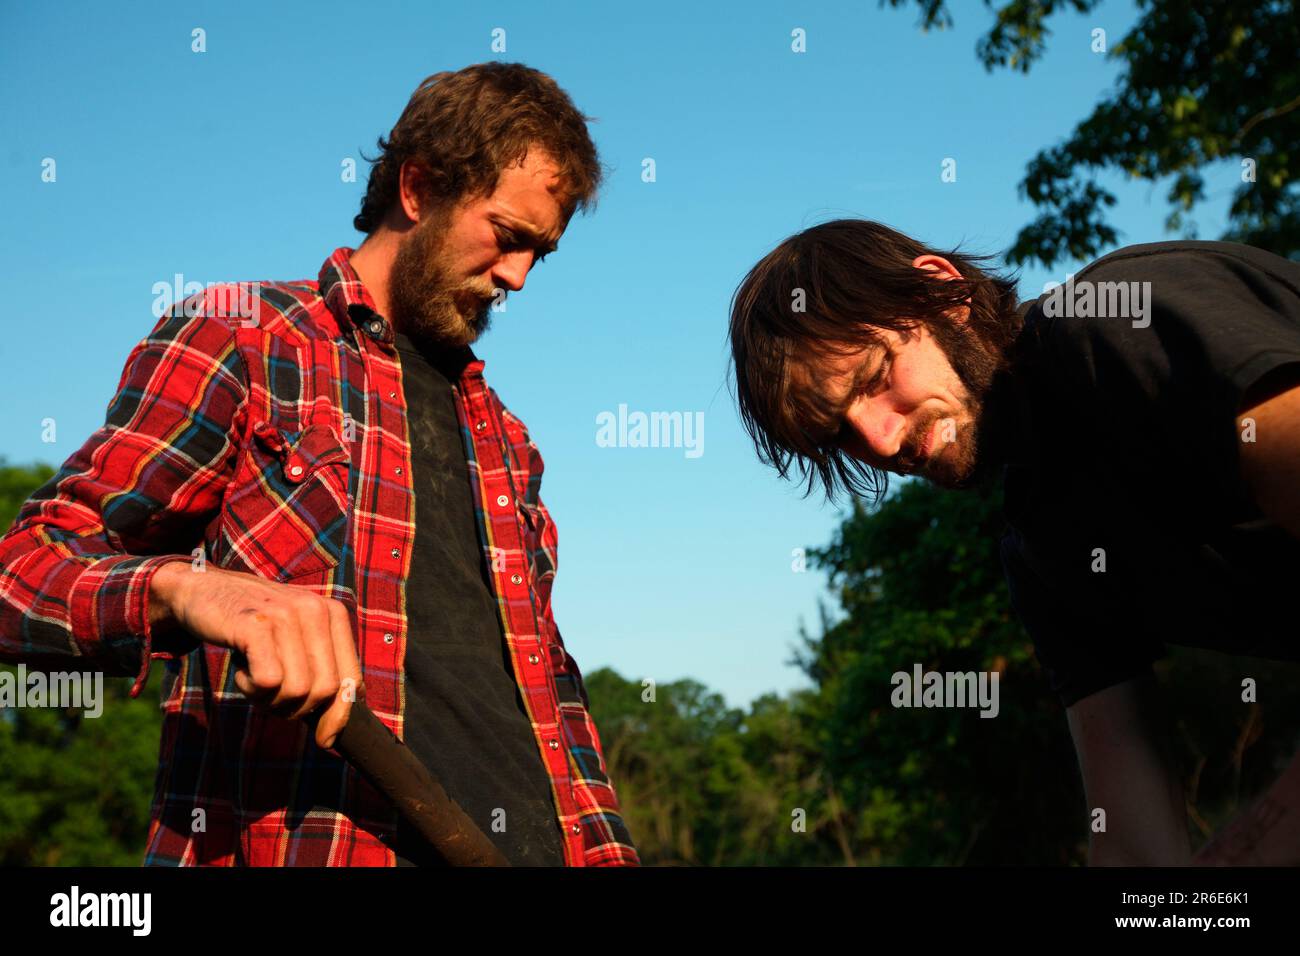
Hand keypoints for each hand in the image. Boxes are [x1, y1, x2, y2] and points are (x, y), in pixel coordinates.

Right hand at [149, 562, 362, 748]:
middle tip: (269, 693)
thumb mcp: (295, 641)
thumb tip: (333, 736)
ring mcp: (287, 614)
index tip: (324, 739)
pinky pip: (268, 681)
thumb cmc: (253, 627)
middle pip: (325, 691)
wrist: (205, 590)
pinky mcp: (256, 624)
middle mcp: (316, 610)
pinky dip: (250, 687)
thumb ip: (319, 673)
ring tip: (253, 675)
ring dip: (269, 698)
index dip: (338, 716)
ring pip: (297, 690)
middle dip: (296, 707)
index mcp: (333, 614)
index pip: (350, 679)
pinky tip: (240, 666)